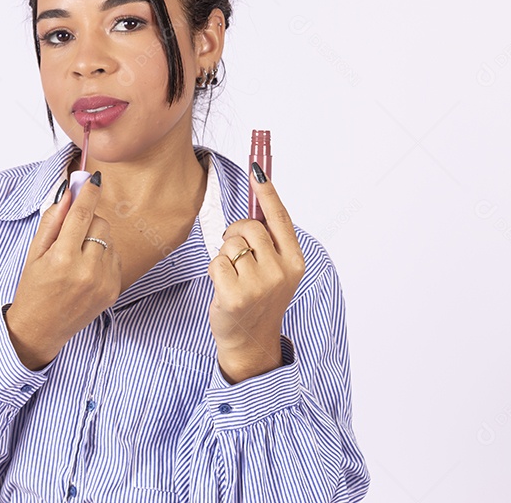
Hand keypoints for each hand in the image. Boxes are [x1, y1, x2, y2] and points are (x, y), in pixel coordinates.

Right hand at [5, 172, 121, 369]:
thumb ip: (52, 220)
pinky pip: (115, 257)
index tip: (93, 179)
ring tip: (77, 255)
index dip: (88, 193)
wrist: (41, 329)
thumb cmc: (33, 288)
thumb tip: (68, 192)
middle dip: (88, 220)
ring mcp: (104, 282)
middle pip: (100, 223)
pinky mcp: (114, 290)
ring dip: (96, 238)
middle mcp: (87, 270)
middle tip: (72, 231)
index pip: (82, 215)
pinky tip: (86, 269)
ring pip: (109, 239)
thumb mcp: (35, 252)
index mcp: (63, 258)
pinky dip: (103, 255)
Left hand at [206, 167, 305, 383]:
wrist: (250, 341)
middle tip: (237, 252)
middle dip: (236, 233)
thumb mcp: (274, 270)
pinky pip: (216, 261)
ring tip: (234, 276)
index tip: (257, 167)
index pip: (280, 218)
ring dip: (226, 255)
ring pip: (230, 244)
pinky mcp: (235, 295)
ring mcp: (259, 285)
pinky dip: (215, 270)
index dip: (267, 191)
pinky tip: (224, 288)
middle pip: (249, 227)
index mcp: (294, 262)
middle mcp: (281, 272)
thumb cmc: (258, 300)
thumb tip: (258, 199)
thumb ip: (269, 241)